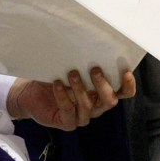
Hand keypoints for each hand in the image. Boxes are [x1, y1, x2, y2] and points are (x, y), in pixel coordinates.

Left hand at [6, 67, 135, 130]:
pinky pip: (68, 112)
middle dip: (103, 85)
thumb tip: (89, 37)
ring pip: (88, 106)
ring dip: (81, 89)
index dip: (128, 86)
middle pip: (109, 101)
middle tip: (95, 69)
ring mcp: (82, 116)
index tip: (126, 72)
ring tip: (72, 73)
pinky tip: (56, 85)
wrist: (31, 91)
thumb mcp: (70, 65)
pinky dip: (63, 97)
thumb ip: (82, 58)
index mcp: (101, 92)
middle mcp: (95, 106)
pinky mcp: (67, 122)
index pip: (122, 93)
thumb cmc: (55, 75)